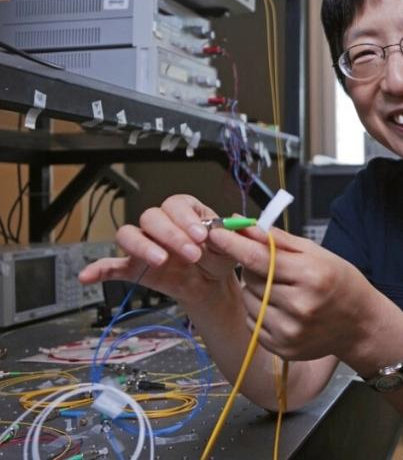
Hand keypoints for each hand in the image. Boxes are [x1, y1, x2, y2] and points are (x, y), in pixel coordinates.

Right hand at [78, 195, 238, 306]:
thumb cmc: (218, 257)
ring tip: (161, 261)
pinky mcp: (134, 267)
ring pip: (129, 235)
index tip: (202, 236)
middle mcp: (160, 225)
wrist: (212, 284)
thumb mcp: (229, 245)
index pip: (176, 205)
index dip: (186, 219)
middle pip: (151, 217)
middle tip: (192, 253)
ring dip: (142, 246)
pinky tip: (87, 276)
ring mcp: (145, 245)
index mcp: (184, 212)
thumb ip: (228, 235)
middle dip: (171, 234)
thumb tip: (228, 225)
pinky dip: (98, 269)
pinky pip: (110, 265)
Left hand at [208, 226, 382, 361]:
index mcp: (310, 277)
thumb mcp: (315, 253)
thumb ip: (276, 240)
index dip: (233, 244)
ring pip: (248, 301)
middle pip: (251, 279)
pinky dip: (260, 312)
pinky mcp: (282, 348)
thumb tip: (242, 224)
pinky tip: (282, 309)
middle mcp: (299, 307)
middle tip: (275, 268)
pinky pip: (252, 322)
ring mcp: (290, 332)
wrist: (360, 324)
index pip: (259, 258)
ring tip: (282, 291)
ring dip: (256, 291)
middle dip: (254, 268)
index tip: (215, 232)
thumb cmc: (340, 281)